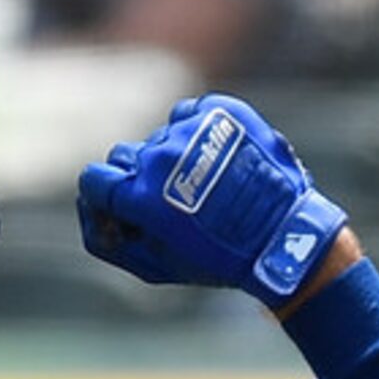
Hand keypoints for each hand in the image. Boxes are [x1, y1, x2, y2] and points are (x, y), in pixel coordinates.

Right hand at [76, 94, 349, 307]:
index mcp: (141, 197)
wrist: (285, 237)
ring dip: (173, 158)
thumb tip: (93, 210)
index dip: (104, 195)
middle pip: (125, 156)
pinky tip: (217, 159)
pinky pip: (190, 114)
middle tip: (173, 202)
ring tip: (206, 184)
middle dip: (140, 179)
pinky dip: (198, 132)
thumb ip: (112, 238)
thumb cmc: (219, 261)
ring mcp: (192, 131)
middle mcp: (161, 158)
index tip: (122, 204)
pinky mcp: (220, 112)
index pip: (93, 178)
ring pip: (161, 137)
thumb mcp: (157, 266)